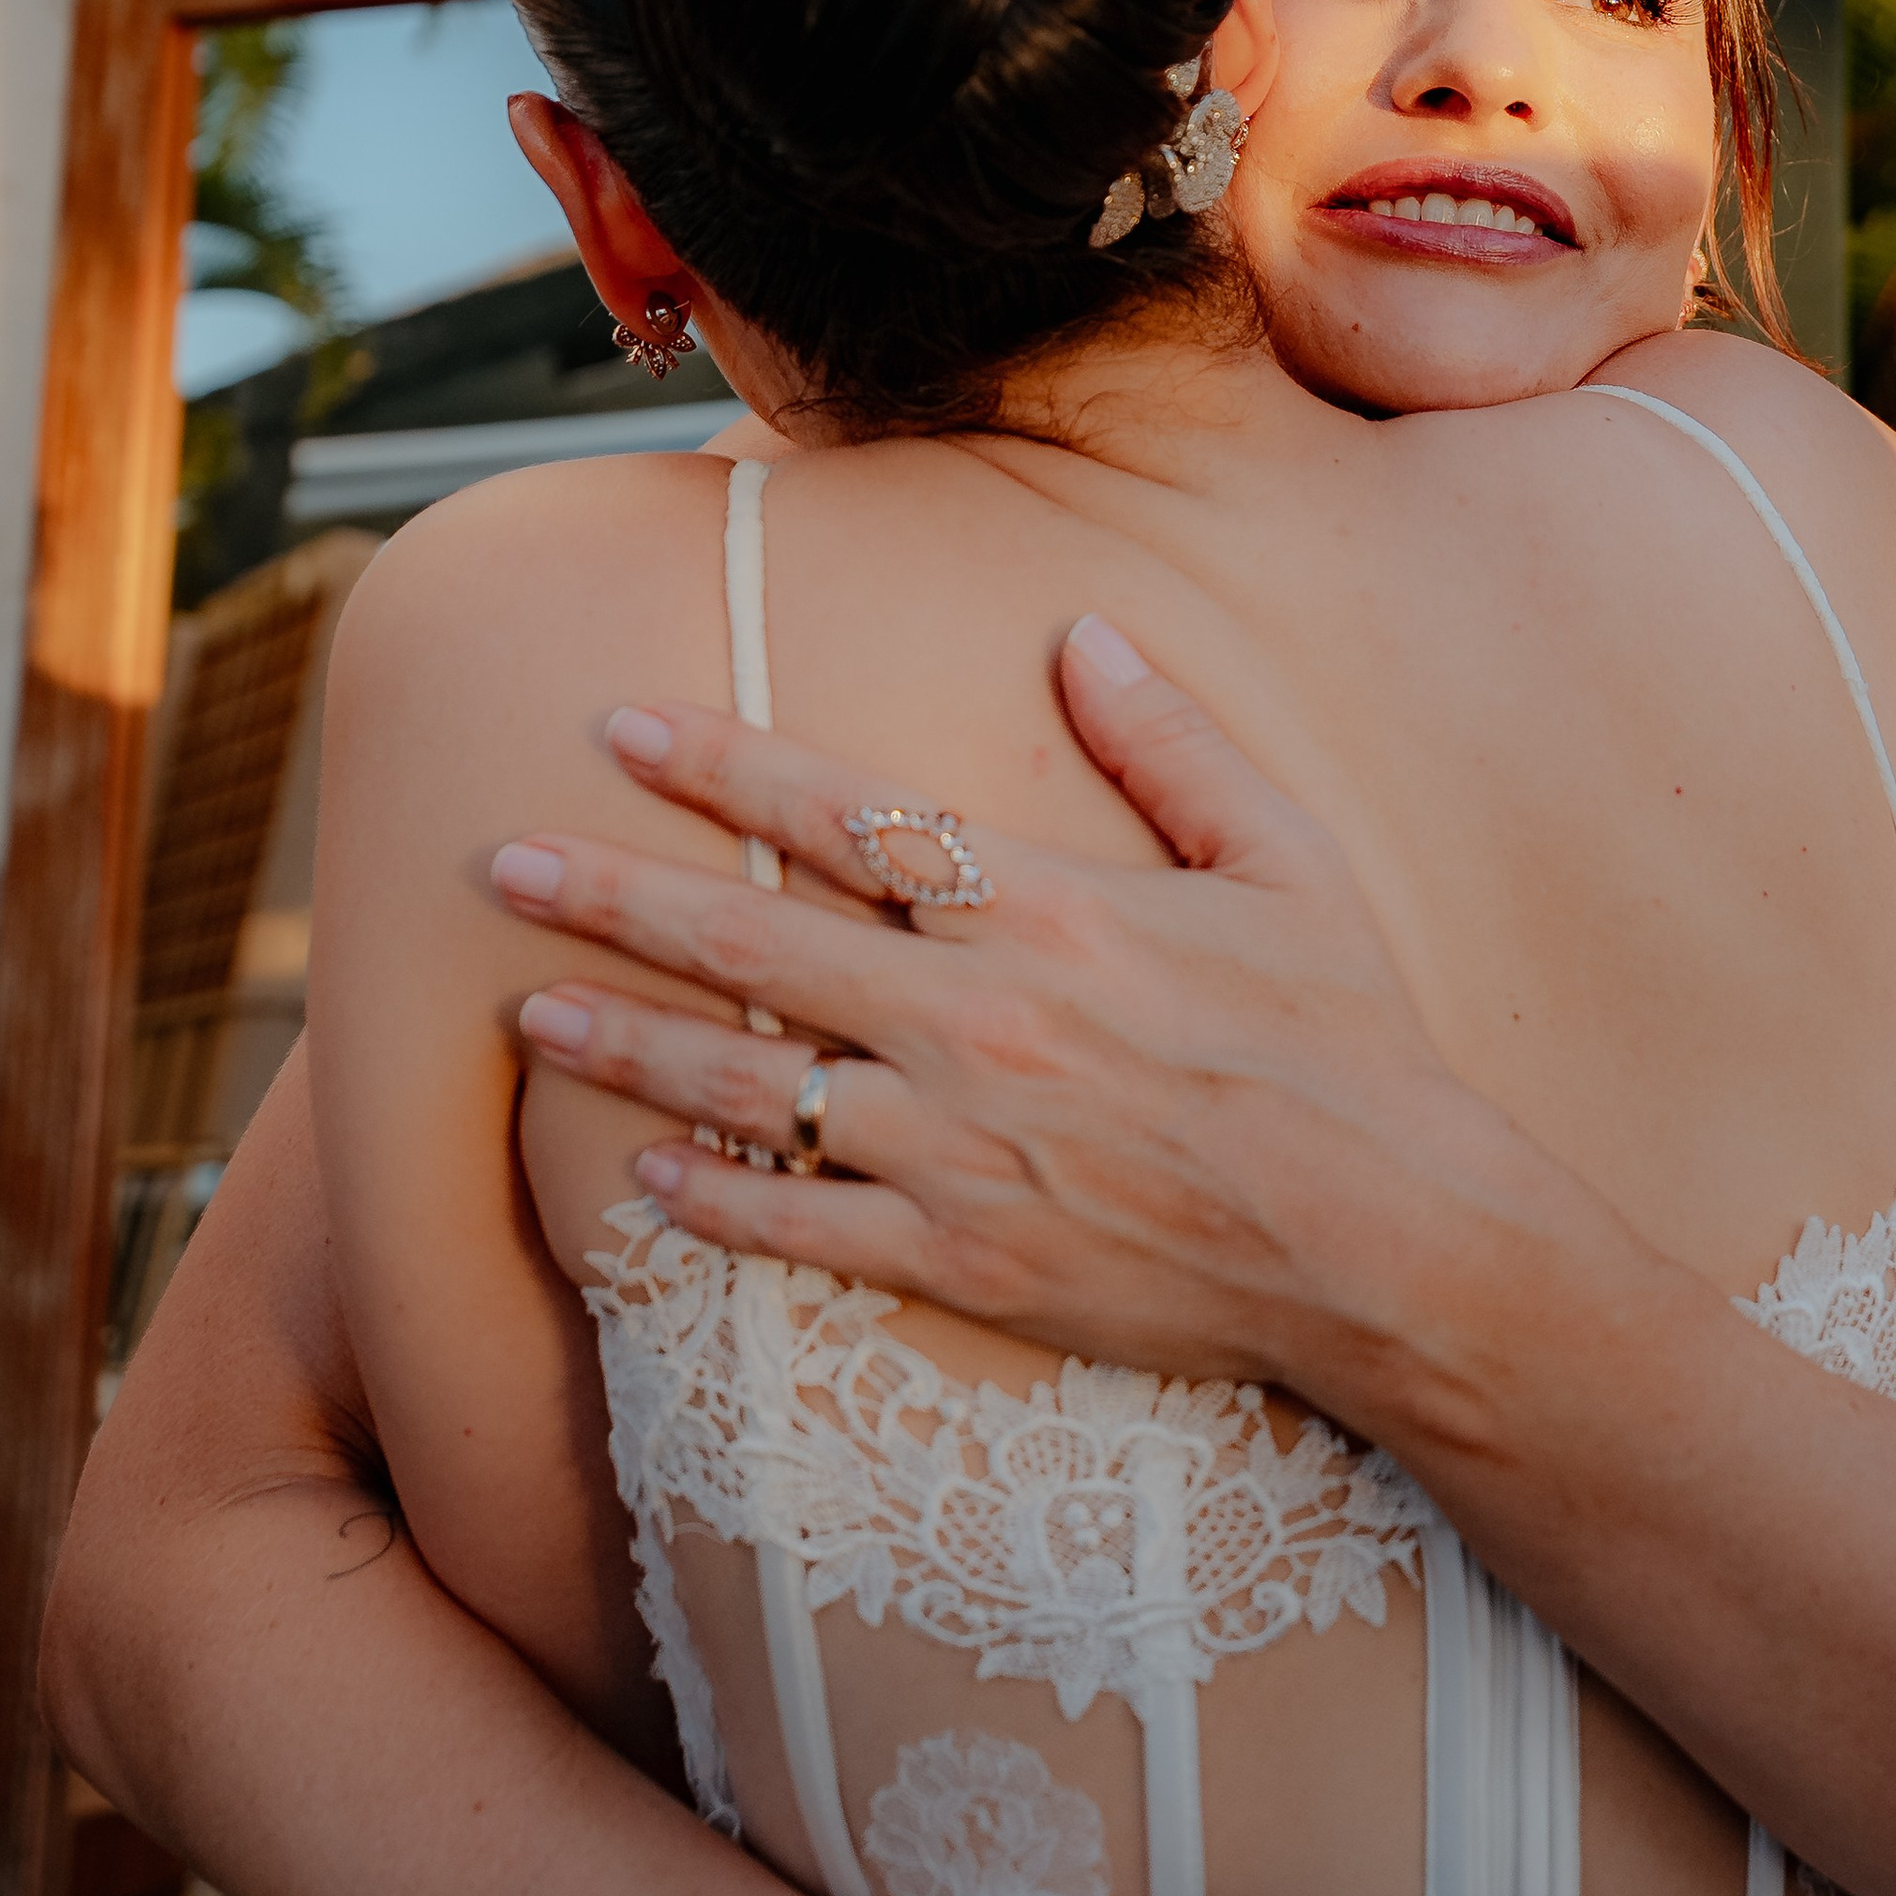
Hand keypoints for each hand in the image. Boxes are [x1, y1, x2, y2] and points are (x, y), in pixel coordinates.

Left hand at [493, 616, 1523, 1403]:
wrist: (1395, 1242)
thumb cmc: (1350, 1045)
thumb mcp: (1288, 862)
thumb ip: (1176, 743)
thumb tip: (1085, 634)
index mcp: (1047, 909)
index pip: (844, 814)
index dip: (719, 763)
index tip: (621, 725)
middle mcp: (978, 1021)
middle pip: (753, 943)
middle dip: (612, 893)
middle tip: (500, 862)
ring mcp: (962, 1150)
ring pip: (749, 1088)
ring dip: (623, 1048)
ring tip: (524, 1014)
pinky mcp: (968, 1262)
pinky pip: (805, 1230)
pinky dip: (712, 1205)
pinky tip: (636, 1181)